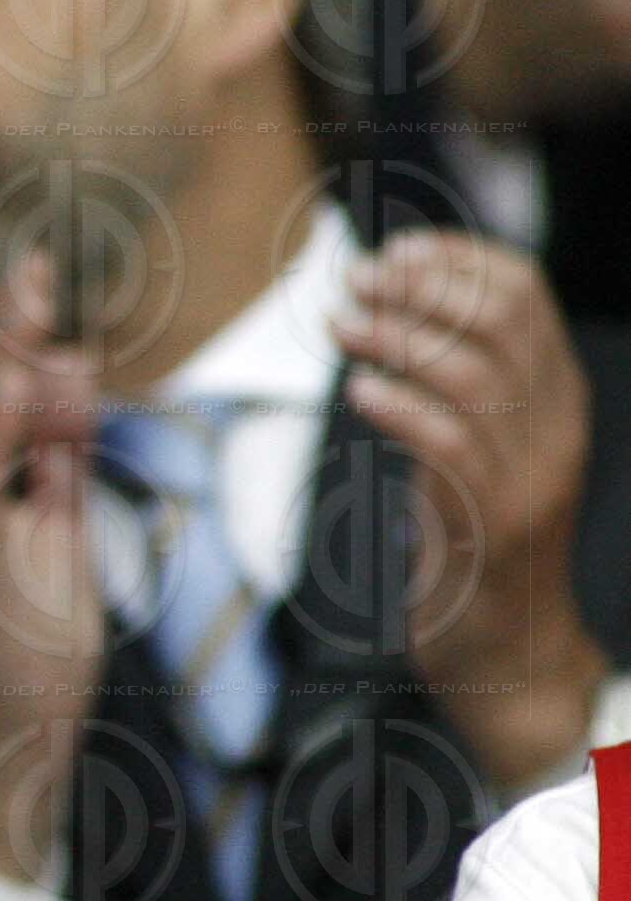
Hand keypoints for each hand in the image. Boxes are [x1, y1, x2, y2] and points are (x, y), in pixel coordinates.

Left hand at [332, 229, 605, 787]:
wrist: (504, 650)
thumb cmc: (470, 540)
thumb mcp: (478, 447)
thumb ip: (456, 382)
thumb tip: (395, 302)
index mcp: (558, 398)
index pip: (525, 295)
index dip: (457, 260)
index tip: (395, 250)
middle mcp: (555, 428)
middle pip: (500, 322)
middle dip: (422, 288)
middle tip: (357, 282)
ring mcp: (528, 476)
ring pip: (474, 375)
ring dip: (398, 338)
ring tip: (342, 325)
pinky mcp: (490, 522)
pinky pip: (449, 444)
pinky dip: (400, 404)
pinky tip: (359, 389)